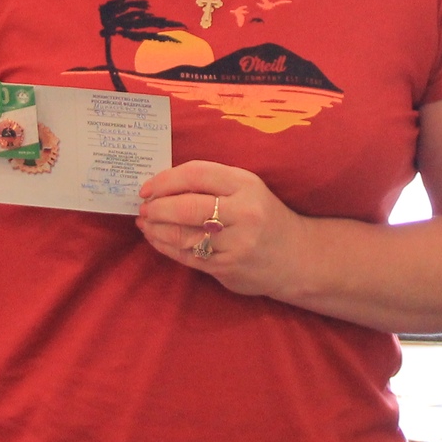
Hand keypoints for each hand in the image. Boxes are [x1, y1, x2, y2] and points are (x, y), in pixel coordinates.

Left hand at [136, 161, 311, 299]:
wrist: (298, 257)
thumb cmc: (264, 216)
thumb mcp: (247, 189)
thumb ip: (212, 184)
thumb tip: (162, 186)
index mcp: (246, 185)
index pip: (196, 174)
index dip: (165, 179)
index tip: (147, 187)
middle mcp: (243, 213)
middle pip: (187, 207)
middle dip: (158, 207)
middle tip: (144, 208)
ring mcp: (236, 243)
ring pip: (184, 235)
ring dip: (157, 229)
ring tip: (145, 223)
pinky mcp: (228, 267)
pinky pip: (188, 256)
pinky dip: (166, 246)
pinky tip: (156, 239)